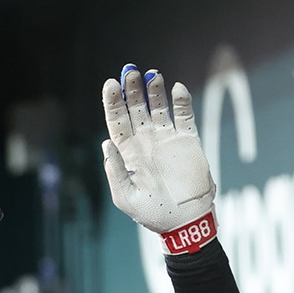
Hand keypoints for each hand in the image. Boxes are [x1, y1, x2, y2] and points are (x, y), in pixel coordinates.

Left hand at [101, 64, 216, 254]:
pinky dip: (181, 101)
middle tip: (130, 71)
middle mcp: (145, 141)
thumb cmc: (151, 213)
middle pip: (135, 108)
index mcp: (127, 152)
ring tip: (151, 74)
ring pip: (158, 107)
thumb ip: (115, 171)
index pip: (117, 121)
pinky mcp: (188, 141)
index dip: (113, 102)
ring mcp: (166, 139)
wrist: (184, 221)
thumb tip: (105, 142)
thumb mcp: (126, 197)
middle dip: (131, 90)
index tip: (110, 84)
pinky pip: (184, 116)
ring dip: (154, 90)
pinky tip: (176, 88)